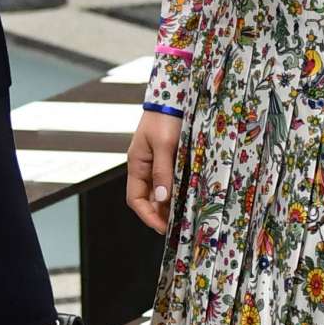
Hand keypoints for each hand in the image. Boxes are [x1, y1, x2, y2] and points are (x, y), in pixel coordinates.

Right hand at [126, 110, 180, 234]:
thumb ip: (163, 172)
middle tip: (178, 226)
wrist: (174, 96)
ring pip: (159, 191)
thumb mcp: (164, 145)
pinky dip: (176, 191)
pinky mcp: (168, 158)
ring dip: (169, 204)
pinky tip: (188, 197)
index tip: (162, 227)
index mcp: (137, 164)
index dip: (147, 215)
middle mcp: (144, 166)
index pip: (135, 199)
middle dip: (160, 214)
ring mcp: (155, 163)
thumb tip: (161, 199)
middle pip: (147, 199)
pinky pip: (169, 180)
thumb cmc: (165, 118)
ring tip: (185, 215)